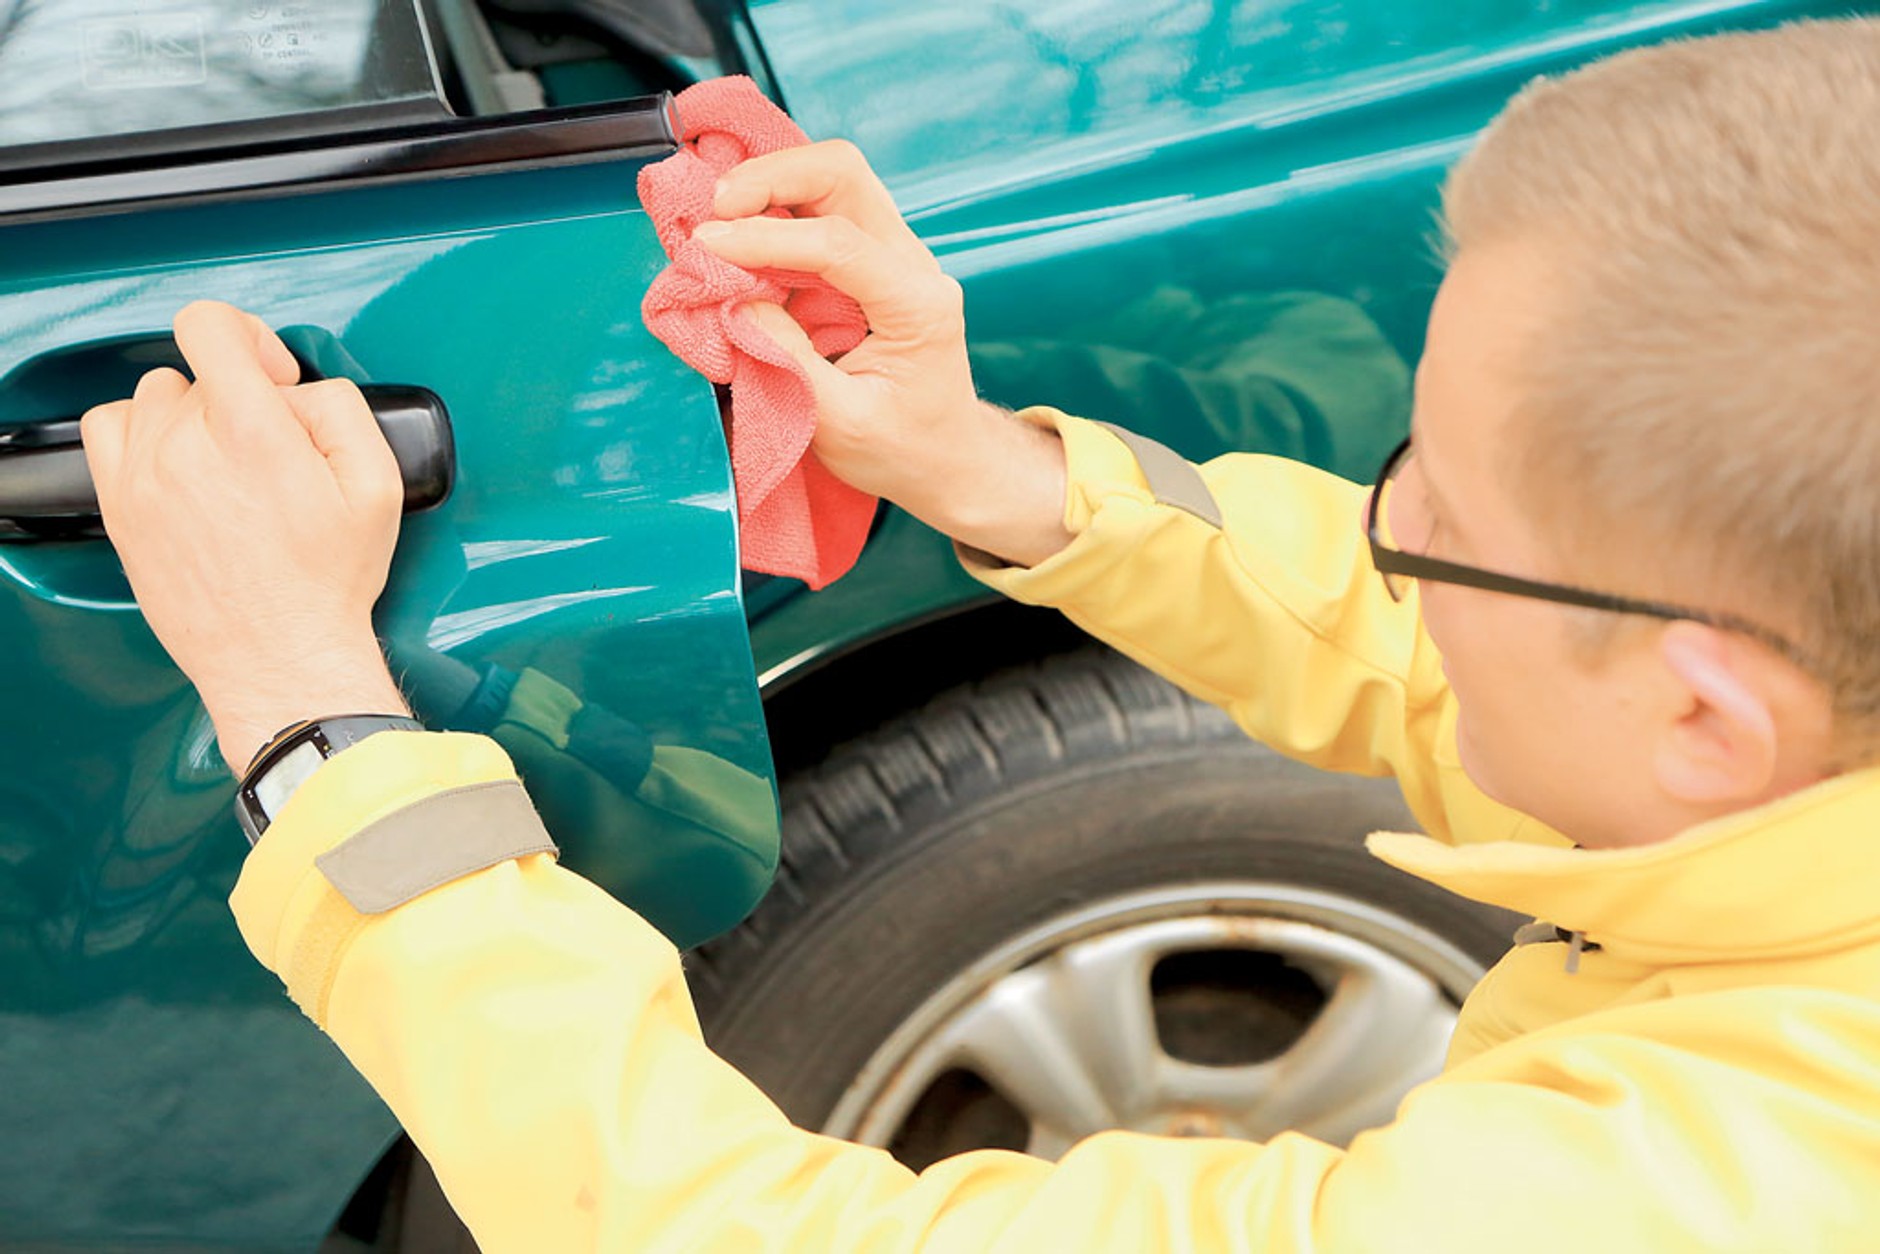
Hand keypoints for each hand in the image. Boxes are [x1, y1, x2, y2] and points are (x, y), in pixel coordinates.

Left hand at [81, 301, 408, 770]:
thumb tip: (297, 389)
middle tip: (268, 451)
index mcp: (252, 432)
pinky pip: (108, 431)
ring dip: (190, 418)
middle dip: (236, 400)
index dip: (249, 338)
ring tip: (225, 465)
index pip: (211, 326)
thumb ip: (342, 408)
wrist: (278, 657)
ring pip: (153, 399)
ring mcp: (142, 477)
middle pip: (195, 374)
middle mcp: (185, 446)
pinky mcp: (119, 507)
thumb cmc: (327, 583)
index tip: (272, 377)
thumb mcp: (377, 485)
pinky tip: (179, 467)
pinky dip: (142, 436)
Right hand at [694, 140, 1073, 566]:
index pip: (838, 242)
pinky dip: (773, 209)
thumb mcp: (841, 424)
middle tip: (713, 208)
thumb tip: (735, 299)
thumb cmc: (904, 450)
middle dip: (771, 176)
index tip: (708, 243)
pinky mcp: (869, 261)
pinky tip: (737, 231)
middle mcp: (913, 265)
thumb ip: (788, 360)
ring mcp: (894, 255)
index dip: (766, 237)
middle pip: (843, 175)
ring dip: (770, 185)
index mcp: (919, 305)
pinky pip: (820, 209)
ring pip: (832, 179)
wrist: (946, 460)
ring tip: (718, 216)